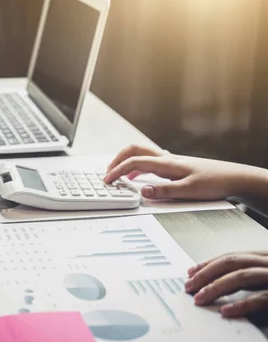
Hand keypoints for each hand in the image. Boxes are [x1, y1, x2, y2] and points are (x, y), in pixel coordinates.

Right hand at [103, 144, 247, 199]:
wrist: (234, 177)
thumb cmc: (216, 182)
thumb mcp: (189, 191)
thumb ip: (164, 191)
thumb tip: (143, 191)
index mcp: (167, 163)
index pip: (134, 162)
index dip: (117, 171)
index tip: (107, 180)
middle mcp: (166, 159)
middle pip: (134, 150)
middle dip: (116, 160)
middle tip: (108, 173)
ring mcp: (170, 161)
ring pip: (141, 154)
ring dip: (126, 161)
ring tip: (117, 174)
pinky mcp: (174, 166)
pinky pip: (149, 161)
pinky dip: (137, 167)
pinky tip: (137, 178)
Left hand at [185, 252, 267, 317]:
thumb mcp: (263, 280)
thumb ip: (246, 280)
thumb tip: (214, 285)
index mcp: (264, 259)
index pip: (231, 258)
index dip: (208, 264)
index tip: (191, 273)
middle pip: (231, 263)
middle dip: (206, 274)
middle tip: (189, 286)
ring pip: (241, 276)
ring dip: (216, 287)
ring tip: (199, 298)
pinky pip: (260, 298)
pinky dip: (241, 304)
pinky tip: (225, 310)